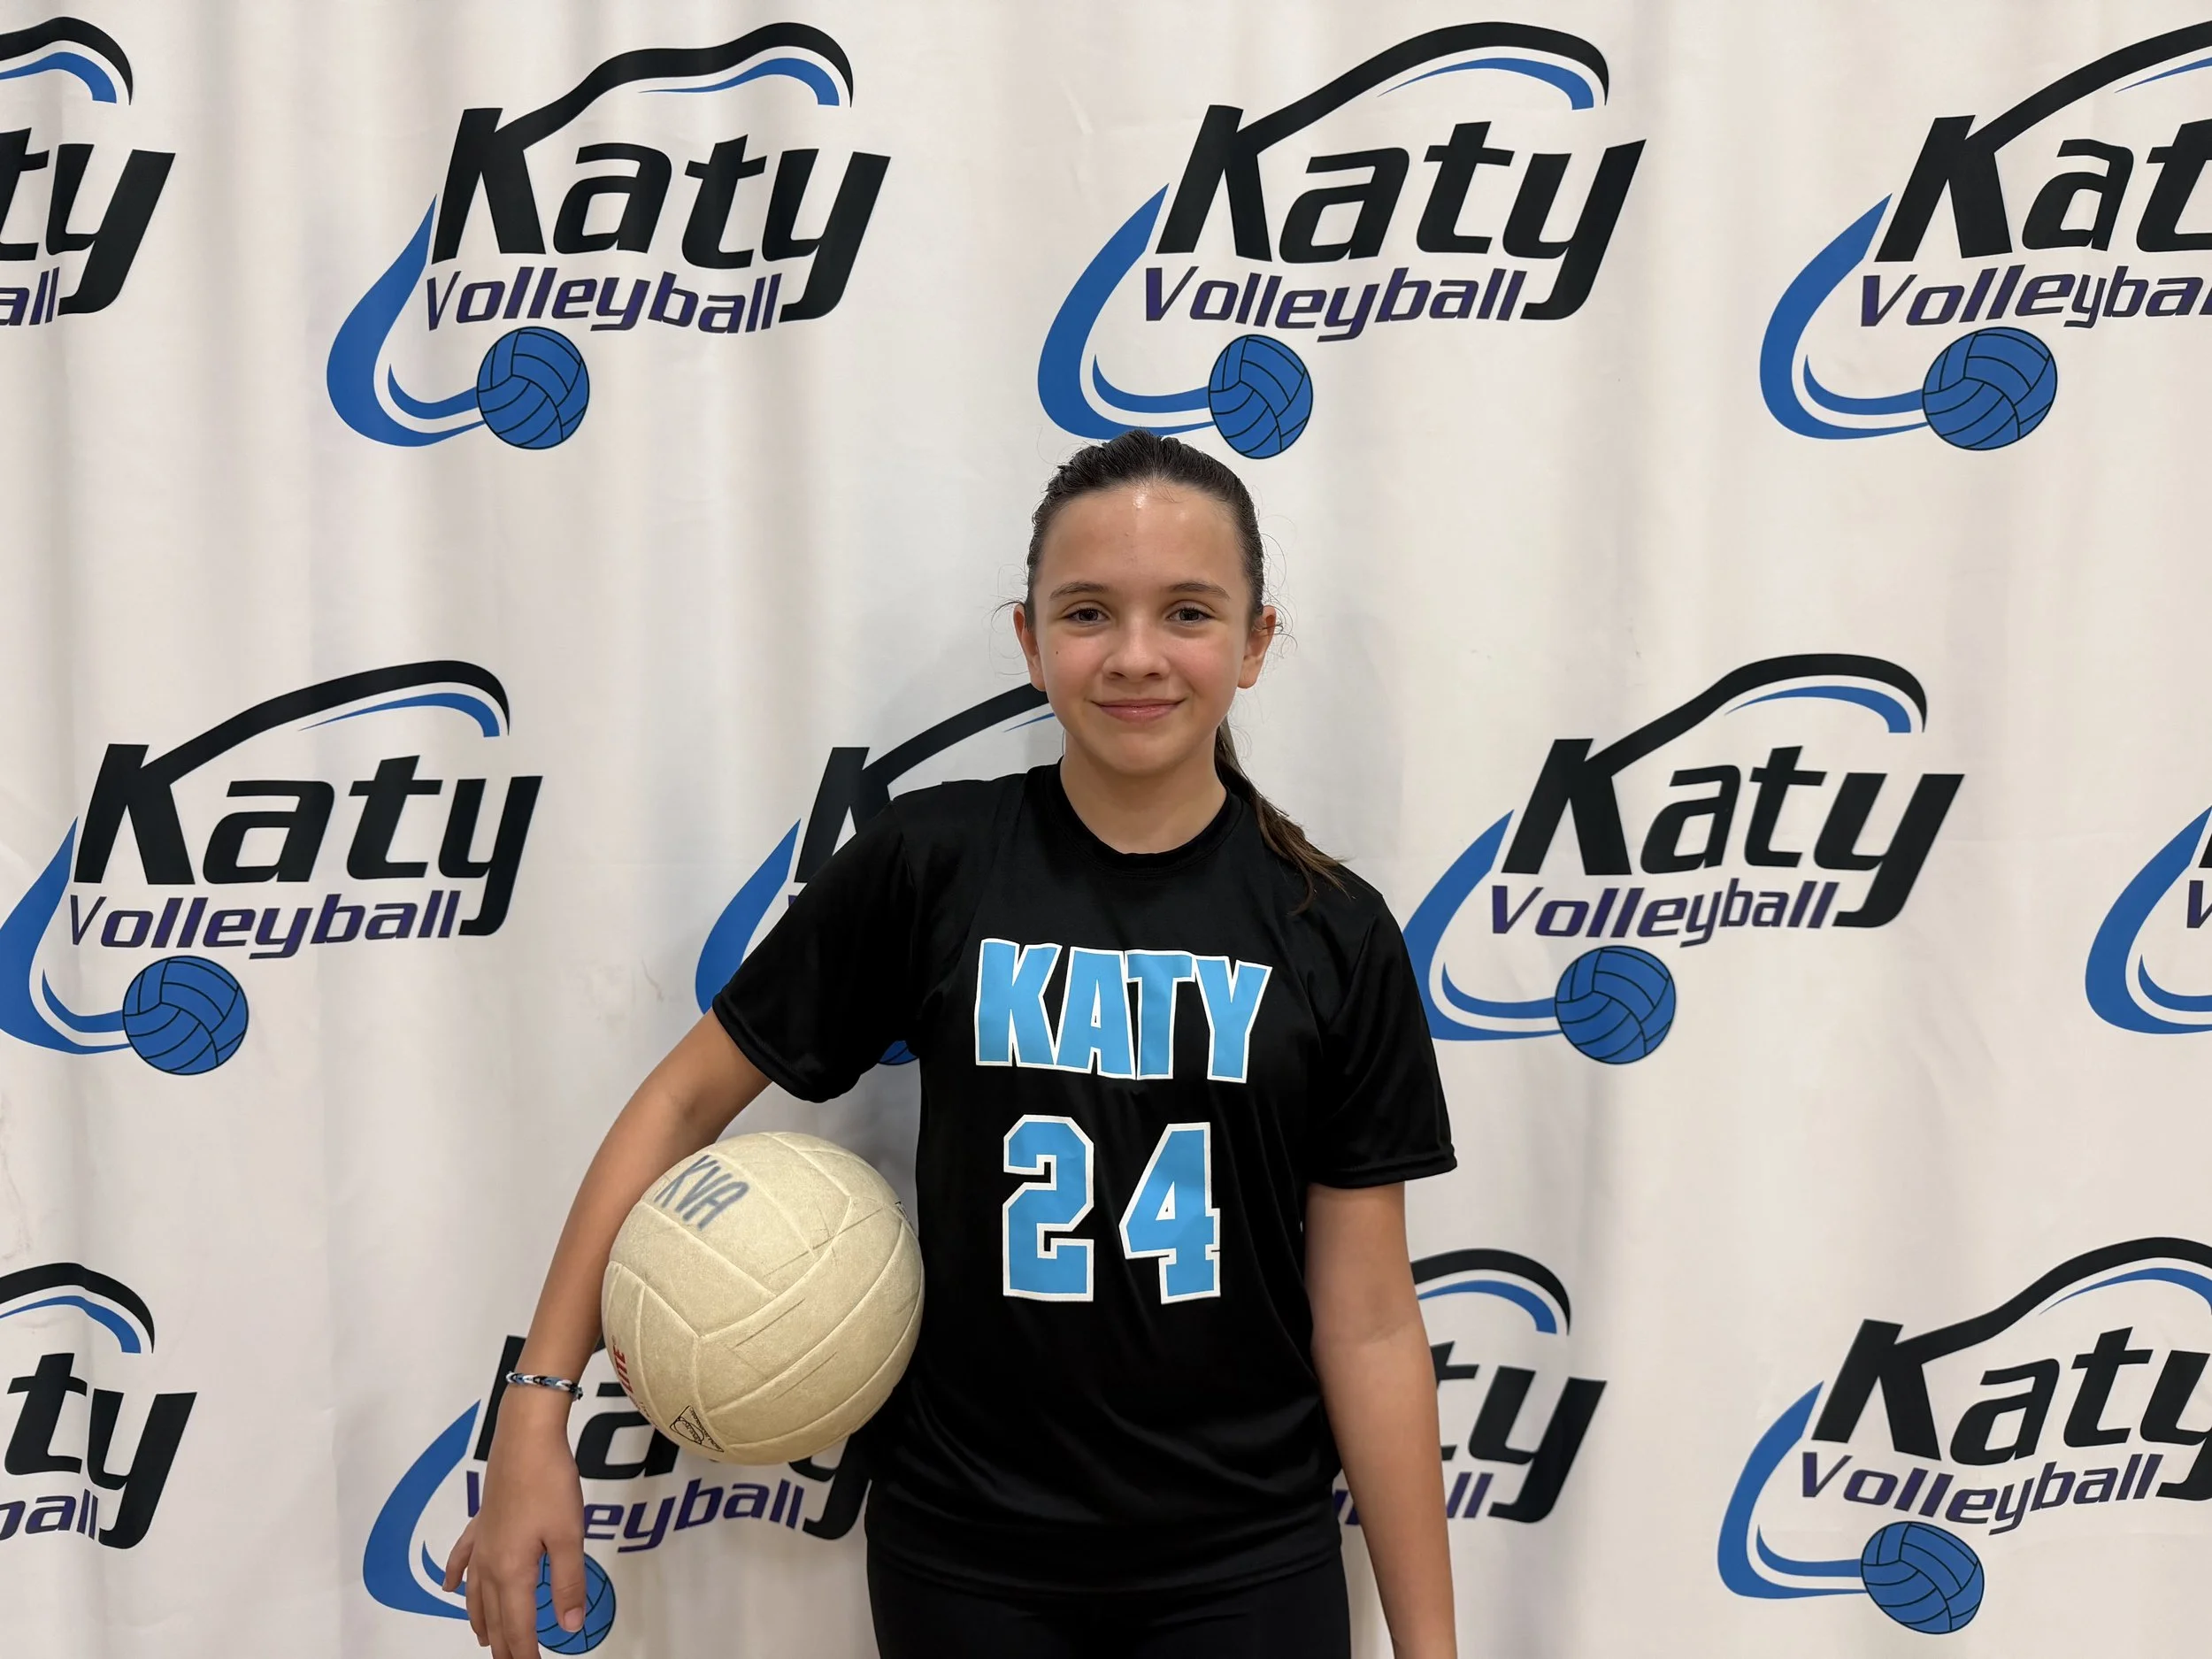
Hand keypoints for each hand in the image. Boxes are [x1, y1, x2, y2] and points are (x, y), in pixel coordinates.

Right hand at [441, 1386, 587, 1657]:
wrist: (525, 1438)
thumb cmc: (550, 1484)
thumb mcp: (569, 1536)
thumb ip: (568, 1583)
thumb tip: (570, 1627)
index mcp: (512, 1572)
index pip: (518, 1627)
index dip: (525, 1654)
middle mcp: (489, 1565)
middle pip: (495, 1617)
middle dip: (503, 1645)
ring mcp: (481, 1543)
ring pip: (476, 1594)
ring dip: (481, 1620)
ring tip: (483, 1640)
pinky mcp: (481, 1522)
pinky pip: (463, 1559)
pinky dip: (457, 1577)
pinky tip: (450, 1587)